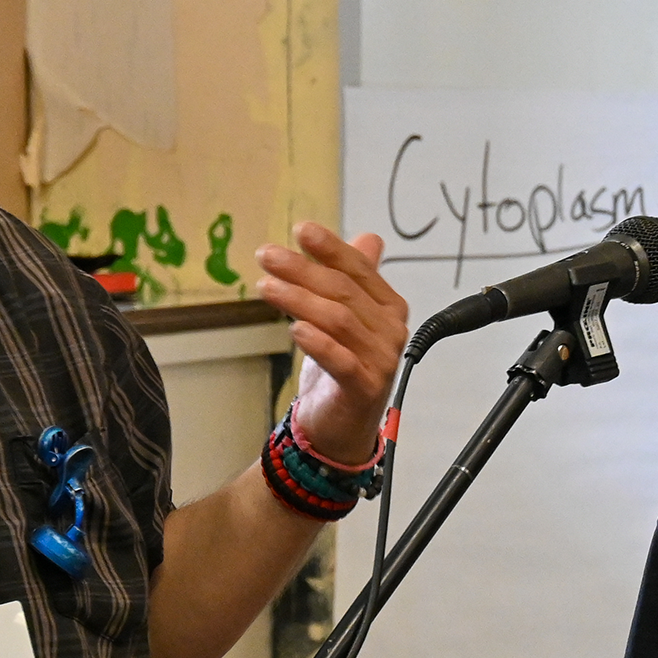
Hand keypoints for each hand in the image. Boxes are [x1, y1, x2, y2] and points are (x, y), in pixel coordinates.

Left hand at [254, 222, 408, 462]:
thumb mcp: (344, 318)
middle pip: (344, 291)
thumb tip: (369, 238)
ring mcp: (381, 360)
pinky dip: (318, 343)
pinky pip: (342, 360)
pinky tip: (295, 328)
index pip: (359, 269)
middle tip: (268, 256)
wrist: (340, 427)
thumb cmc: (342, 368)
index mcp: (389, 307)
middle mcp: (391, 330)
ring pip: (338, 320)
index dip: (331, 248)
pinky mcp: (365, 388)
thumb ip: (355, 279)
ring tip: (266, 287)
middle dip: (303, 270)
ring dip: (299, 299)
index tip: (301, 230)